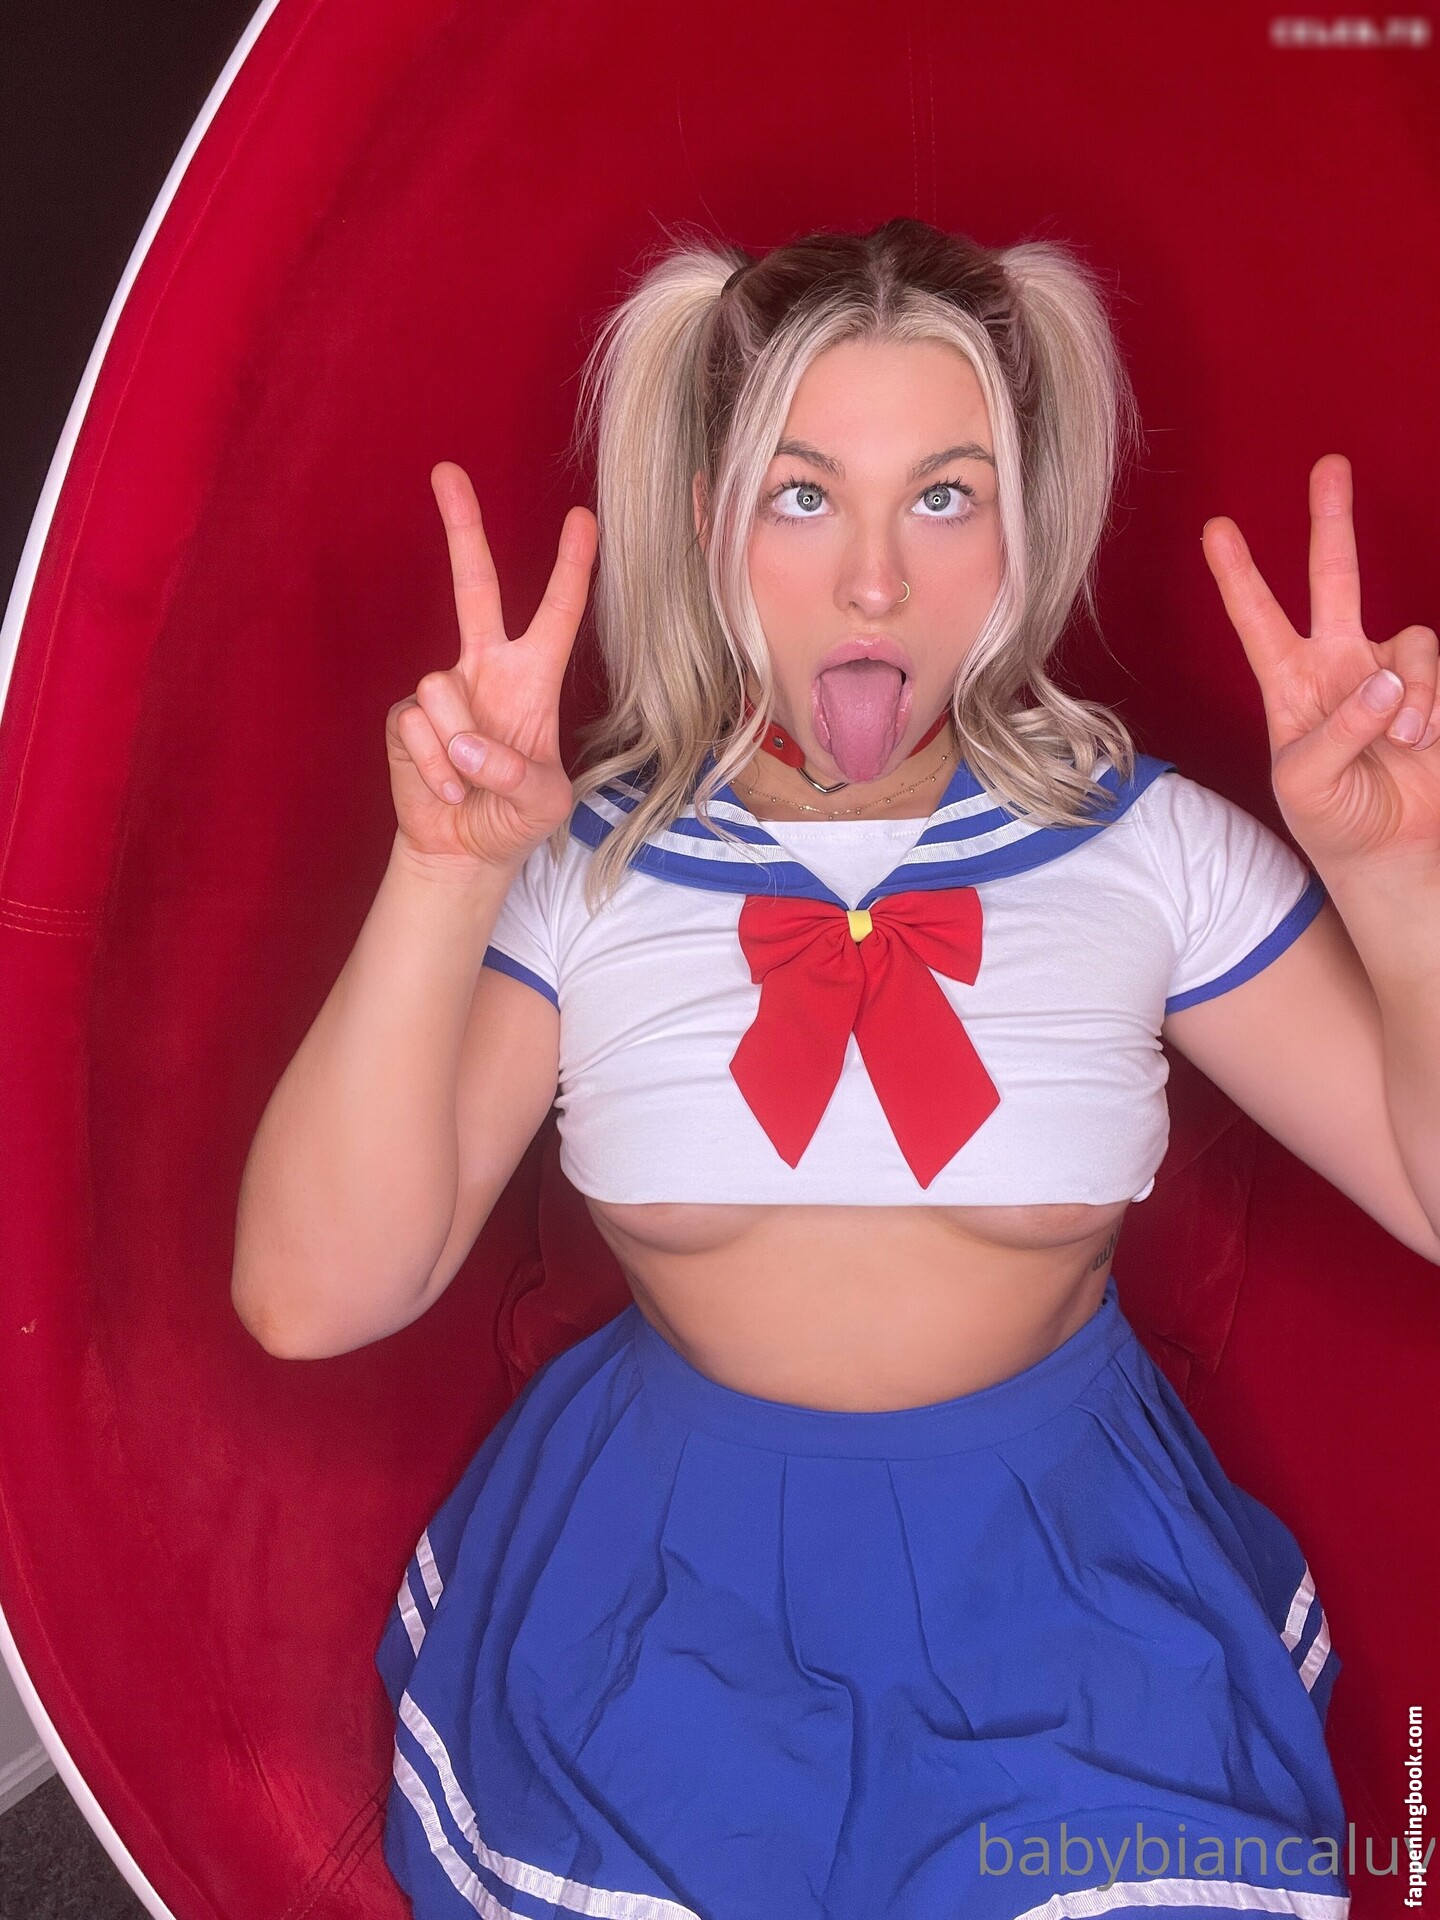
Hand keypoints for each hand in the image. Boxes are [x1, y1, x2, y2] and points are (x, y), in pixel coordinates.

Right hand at [386, 462, 597, 868]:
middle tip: (447, 470)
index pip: (557, 614)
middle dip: (462, 527)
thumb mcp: (544, 804)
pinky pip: (418, 727)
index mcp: (533, 678)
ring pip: (443, 688)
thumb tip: (470, 745)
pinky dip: (436, 769)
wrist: (463, 850)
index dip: (571, 568)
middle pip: (474, 586)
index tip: (582, 519)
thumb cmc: (515, 819)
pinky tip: (447, 791)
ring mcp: (442, 691)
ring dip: (461, 749)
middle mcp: (486, 670)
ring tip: (471, 785)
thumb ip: (519, 775)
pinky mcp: (405, 718)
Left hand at [1202, 453, 1439, 878]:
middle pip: (1334, 578)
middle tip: (1330, 466)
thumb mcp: (1306, 782)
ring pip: (1408, 642)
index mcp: (1288, 683)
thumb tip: (1380, 680)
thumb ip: (1337, 729)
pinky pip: (1435, 671)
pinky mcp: (1429, 688)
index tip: (1215, 529)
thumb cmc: (1330, 817)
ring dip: (1408, 692)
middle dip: (1332, 521)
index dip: (1238, 576)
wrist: (1387, 849)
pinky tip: (1419, 739)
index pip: (1257, 620)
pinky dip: (1428, 705)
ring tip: (1400, 741)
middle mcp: (1337, 664)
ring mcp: (1387, 671)